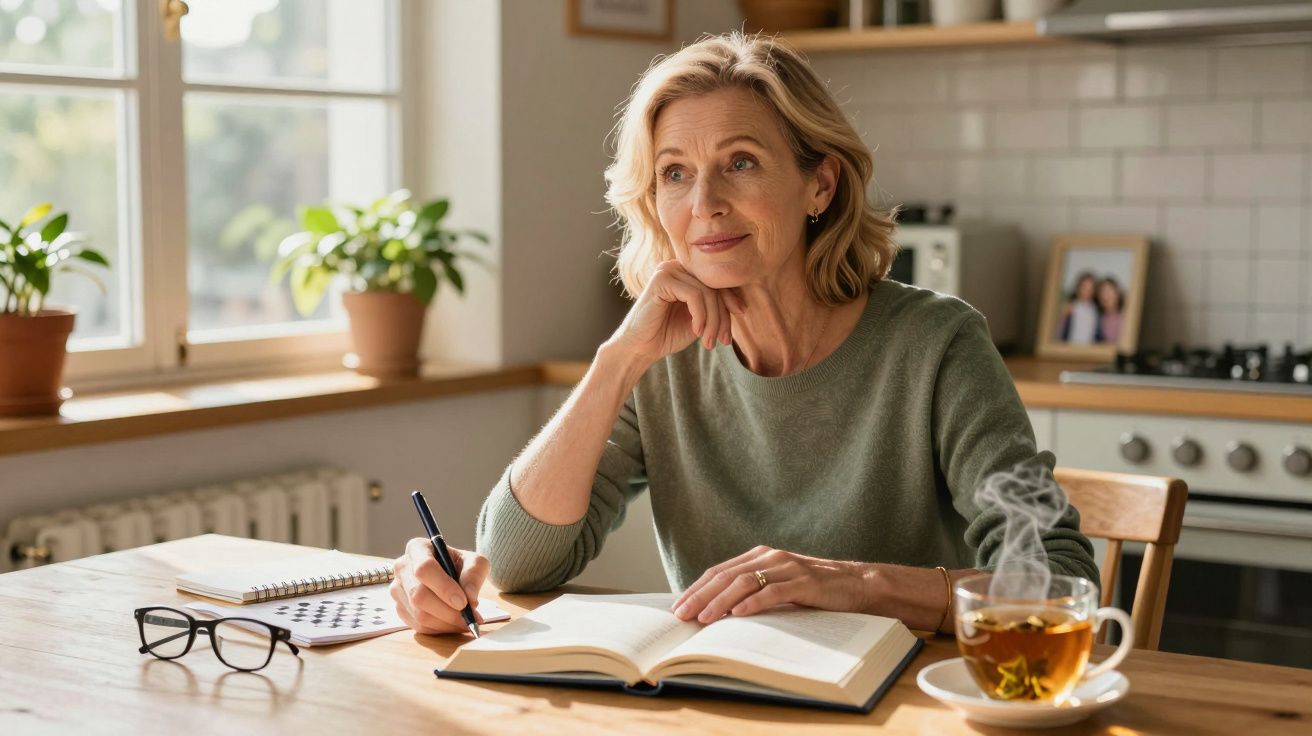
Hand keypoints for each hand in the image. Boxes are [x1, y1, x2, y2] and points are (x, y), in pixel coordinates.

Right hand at [390, 537, 488, 634]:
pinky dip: (440, 629)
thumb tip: (470, 599)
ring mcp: (397, 590)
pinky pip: (418, 626)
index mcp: (417, 548)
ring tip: (466, 621)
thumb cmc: (460, 564)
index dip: (444, 588)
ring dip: (446, 623)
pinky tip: (454, 623)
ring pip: (419, 614)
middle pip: (418, 595)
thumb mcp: (474, 562)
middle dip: (447, 611)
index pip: (424, 569)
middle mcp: (402, 568)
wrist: (450, 574)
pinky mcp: (400, 609)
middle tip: (469, 617)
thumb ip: (474, 575)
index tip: (463, 602)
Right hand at [607, 260, 744, 369]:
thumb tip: (742, 303)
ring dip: (713, 320)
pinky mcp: (661, 280)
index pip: (716, 281)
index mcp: (685, 273)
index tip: (739, 318)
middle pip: (714, 285)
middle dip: (723, 316)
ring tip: (709, 341)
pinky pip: (694, 295)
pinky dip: (700, 316)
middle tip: (723, 340)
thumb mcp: (699, 319)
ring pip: (706, 292)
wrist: (640, 348)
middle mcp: (676, 266)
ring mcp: (668, 270)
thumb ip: (715, 307)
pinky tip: (696, 331)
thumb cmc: (667, 334)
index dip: (731, 299)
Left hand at [671, 546, 871, 622]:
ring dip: (720, 602)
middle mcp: (770, 557)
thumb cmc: (814, 591)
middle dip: (700, 596)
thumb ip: (753, 591)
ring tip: (703, 619)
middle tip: (681, 615)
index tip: (677, 608)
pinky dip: (753, 603)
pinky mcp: (805, 582)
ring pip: (745, 583)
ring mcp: (788, 568)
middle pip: (726, 576)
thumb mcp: (779, 587)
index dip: (696, 589)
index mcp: (760, 557)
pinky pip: (774, 592)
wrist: (858, 585)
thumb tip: (716, 613)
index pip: (719, 572)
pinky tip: (738, 615)